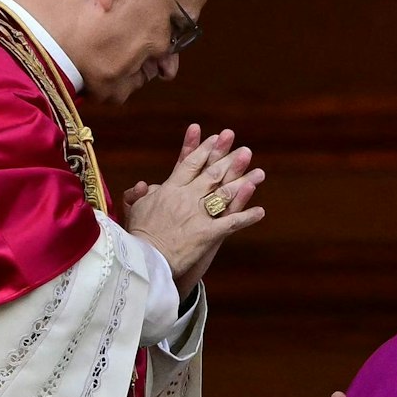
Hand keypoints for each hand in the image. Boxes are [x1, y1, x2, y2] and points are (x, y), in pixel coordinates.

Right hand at [122, 124, 265, 293]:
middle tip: (245, 149)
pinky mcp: (208, 234)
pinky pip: (232, 223)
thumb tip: (144, 184)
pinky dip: (247, 217)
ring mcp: (199, 215)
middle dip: (230, 159)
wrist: (144, 259)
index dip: (205, 149)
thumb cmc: (138, 235)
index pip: (190, 163)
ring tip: (260, 173)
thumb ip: (140, 194)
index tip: (217, 137)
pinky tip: (260, 212)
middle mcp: (187, 197)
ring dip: (244, 182)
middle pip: (212, 174)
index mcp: (170, 189)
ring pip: (225, 194)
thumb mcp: (135, 210)